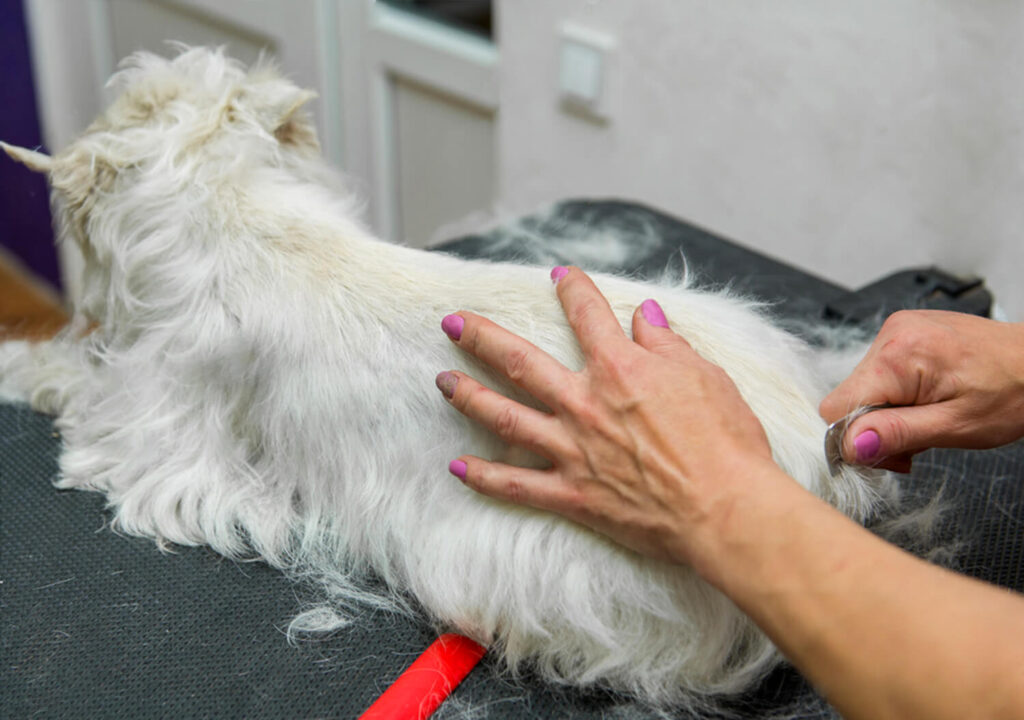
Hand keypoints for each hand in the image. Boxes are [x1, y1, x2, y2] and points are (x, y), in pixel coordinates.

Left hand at [434, 266, 782, 568]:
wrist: (725, 509)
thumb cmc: (726, 442)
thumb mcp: (706, 376)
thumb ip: (666, 344)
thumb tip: (644, 314)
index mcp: (620, 369)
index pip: (587, 316)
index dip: (572, 291)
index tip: (559, 276)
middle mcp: (585, 403)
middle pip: (519, 361)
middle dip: (481, 337)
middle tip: (452, 323)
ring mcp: (573, 449)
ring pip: (505, 417)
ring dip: (469, 396)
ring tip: (443, 382)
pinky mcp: (573, 494)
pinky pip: (517, 484)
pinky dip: (484, 476)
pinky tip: (457, 467)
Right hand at [820, 310, 1023, 471]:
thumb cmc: (1013, 391)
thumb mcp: (956, 426)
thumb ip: (897, 434)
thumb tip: (850, 445)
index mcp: (897, 355)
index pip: (836, 407)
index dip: (855, 436)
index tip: (888, 450)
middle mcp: (890, 333)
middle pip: (850, 398)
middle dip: (877, 426)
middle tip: (919, 438)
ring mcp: (896, 329)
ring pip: (864, 388)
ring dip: (889, 413)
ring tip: (929, 418)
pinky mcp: (904, 332)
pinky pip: (880, 373)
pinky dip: (897, 395)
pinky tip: (926, 400)